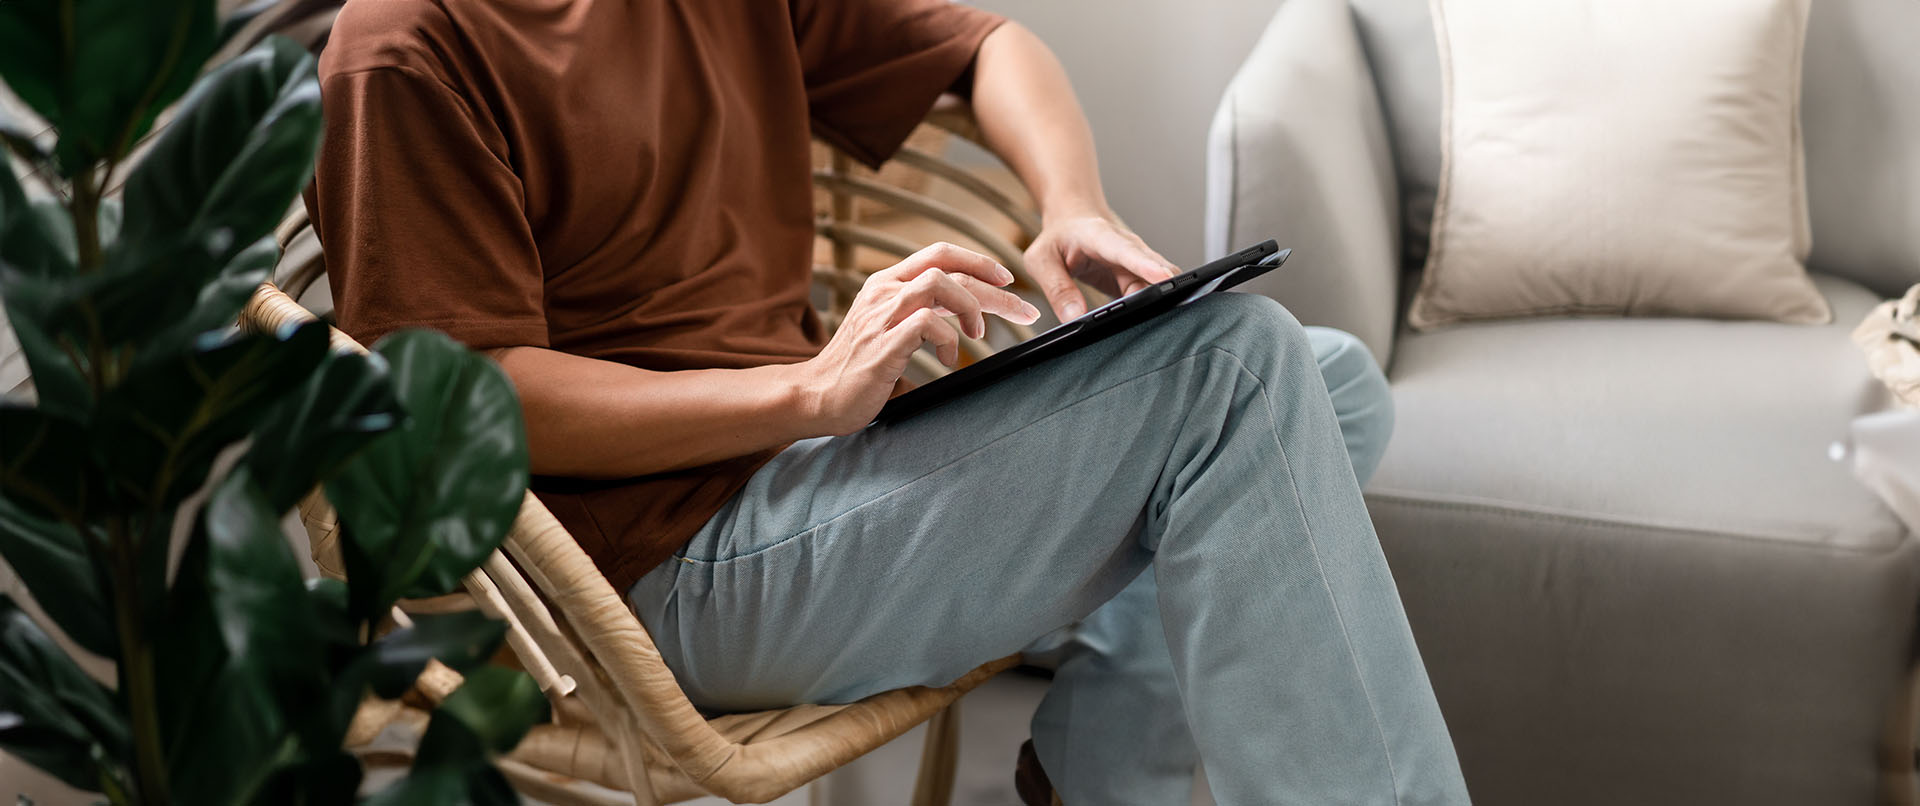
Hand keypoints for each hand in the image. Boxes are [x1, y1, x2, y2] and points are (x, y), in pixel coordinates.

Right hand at [792, 242, 1040, 434]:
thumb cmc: (857, 371)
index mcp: (885, 284)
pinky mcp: (882, 344)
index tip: (1005, 280)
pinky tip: (949, 360)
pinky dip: (948, 339)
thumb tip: (969, 326)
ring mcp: (880, 316)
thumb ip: (924, 321)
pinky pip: (927, 324)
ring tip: (977, 335)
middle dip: (993, 286)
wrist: (815, 396)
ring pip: (938, 283)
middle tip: (1022, 309)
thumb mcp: (893, 333)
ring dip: (970, 306)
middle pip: (948, 267)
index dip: (977, 261)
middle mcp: (883, 292)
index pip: (938, 254)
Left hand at [1023, 213, 1179, 320]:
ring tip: (1149, 324)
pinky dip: (1148, 310)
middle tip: (1164, 314)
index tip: (1163, 279)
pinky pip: (1149, 296)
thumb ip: (1057, 288)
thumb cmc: (1058, 238)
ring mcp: (1135, 264)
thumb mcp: (1042, 260)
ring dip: (1156, 305)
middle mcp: (1127, 248)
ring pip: (1156, 286)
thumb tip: (1074, 317)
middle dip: (1163, 292)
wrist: (1072, 223)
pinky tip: (1141, 324)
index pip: (1128, 251)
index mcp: (1102, 237)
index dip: (1146, 265)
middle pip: (1154, 270)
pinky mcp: (1137, 279)